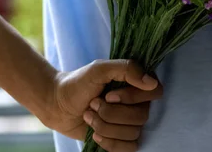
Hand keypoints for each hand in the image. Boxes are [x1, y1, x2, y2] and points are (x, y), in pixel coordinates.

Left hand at [39, 59, 162, 151]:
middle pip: (141, 117)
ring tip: (89, 115)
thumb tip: (151, 82)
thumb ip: (125, 68)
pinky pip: (129, 148)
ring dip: (104, 125)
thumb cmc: (77, 83)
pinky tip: (94, 134)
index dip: (132, 97)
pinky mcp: (121, 139)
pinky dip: (109, 142)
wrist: (57, 104)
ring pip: (133, 134)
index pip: (155, 92)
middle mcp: (136, 104)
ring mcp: (129, 123)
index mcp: (135, 84)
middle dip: (110, 113)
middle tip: (93, 103)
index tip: (109, 95)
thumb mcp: (98, 69)